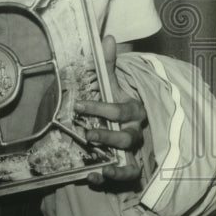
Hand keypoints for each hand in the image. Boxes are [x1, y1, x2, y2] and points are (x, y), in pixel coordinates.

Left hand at [75, 35, 146, 185]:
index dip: (100, 108)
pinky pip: (127, 176)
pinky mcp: (128, 166)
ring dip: (115, 163)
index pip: (121, 110)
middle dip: (108, 136)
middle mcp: (136, 132)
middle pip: (127, 137)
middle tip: (87, 134)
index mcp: (134, 110)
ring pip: (131, 159)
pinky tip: (94, 177)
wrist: (121, 122)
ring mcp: (134, 151)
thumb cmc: (114, 100)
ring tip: (97, 164)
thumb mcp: (110, 82)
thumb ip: (108, 63)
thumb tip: (107, 37)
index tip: (78, 105)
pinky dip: (112, 178)